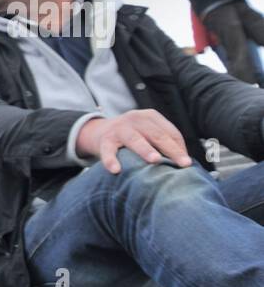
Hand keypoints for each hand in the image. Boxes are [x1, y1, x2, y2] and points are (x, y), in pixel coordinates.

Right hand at [75, 109, 191, 173]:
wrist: (99, 131)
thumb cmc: (131, 135)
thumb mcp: (147, 132)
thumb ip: (163, 141)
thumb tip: (184, 161)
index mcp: (150, 116)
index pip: (170, 132)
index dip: (179, 147)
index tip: (187, 163)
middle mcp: (135, 119)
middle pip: (157, 135)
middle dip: (171, 150)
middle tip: (183, 164)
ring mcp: (119, 129)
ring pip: (135, 140)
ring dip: (145, 150)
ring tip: (155, 160)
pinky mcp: (105, 140)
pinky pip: (108, 151)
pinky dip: (111, 160)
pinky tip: (115, 170)